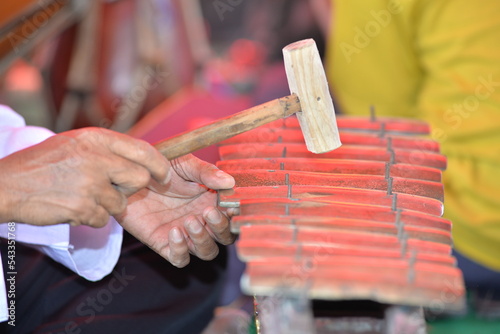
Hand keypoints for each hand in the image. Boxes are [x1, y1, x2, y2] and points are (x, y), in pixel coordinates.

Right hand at [0, 127, 168, 226]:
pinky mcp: (83, 207)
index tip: (164, 175)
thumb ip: (106, 149)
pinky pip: (103, 219)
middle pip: (140, 178)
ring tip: (80, 195)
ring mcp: (90, 184)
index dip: (159, 164)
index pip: (143, 150)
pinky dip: (91, 218)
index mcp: (96, 138)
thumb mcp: (75, 143)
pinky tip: (71, 206)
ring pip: (121, 203)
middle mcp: (96, 158)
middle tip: (112, 188)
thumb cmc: (41, 164)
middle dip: (131, 188)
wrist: (5, 185)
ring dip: (106, 205)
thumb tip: (140, 159)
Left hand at [116, 154, 235, 267]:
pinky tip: (174, 231)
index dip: (237, 213)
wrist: (127, 176)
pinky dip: (181, 250)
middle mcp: (202, 220)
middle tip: (208, 211)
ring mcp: (184, 234)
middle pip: (224, 236)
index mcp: (212, 200)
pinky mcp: (164, 243)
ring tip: (189, 220)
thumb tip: (230, 182)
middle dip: (221, 227)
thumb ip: (206, 173)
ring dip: (203, 239)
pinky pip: (180, 259)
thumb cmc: (158, 166)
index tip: (231, 204)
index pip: (233, 214)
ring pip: (207, 251)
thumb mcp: (184, 164)